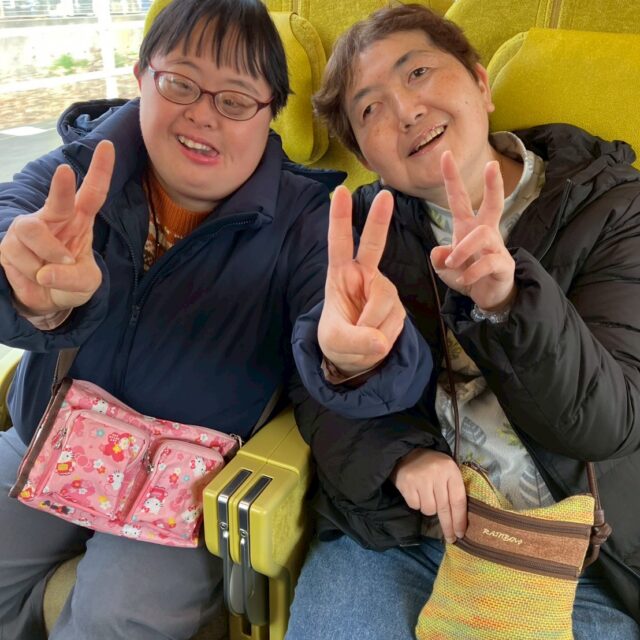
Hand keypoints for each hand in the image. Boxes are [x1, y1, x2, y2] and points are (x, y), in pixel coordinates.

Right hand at [0, 140, 114, 316]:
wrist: (46, 301)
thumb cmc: (71, 283)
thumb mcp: (86, 284)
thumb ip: (74, 279)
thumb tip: (47, 272)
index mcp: (80, 219)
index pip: (93, 193)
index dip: (100, 170)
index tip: (108, 145)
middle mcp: (54, 218)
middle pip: (58, 199)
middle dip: (61, 186)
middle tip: (65, 171)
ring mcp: (30, 229)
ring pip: (32, 231)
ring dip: (46, 255)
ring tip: (49, 274)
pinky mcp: (9, 244)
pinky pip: (18, 255)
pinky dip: (31, 273)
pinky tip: (35, 277)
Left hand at [318, 185, 404, 375]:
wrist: (357, 356)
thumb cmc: (338, 339)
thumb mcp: (335, 342)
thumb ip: (353, 341)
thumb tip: (379, 342)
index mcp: (341, 274)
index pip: (339, 243)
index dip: (340, 218)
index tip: (341, 191)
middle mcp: (364, 275)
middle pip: (373, 245)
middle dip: (379, 221)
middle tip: (385, 195)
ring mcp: (384, 289)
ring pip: (383, 304)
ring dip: (371, 328)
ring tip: (361, 339)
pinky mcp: (398, 307)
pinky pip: (393, 324)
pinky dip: (383, 338)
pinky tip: (376, 340)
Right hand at [391, 448, 466, 542]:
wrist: (408, 452)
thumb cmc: (433, 466)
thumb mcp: (448, 471)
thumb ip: (454, 489)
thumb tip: (460, 521)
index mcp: (450, 470)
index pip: (458, 500)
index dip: (460, 519)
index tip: (460, 533)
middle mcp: (436, 474)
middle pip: (444, 508)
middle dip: (448, 526)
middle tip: (451, 538)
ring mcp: (420, 479)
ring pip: (429, 509)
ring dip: (429, 509)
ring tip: (427, 496)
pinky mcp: (406, 483)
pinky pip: (415, 506)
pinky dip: (416, 504)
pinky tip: (416, 493)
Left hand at [430, 150, 515, 312]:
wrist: (487, 296)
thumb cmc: (467, 275)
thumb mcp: (445, 268)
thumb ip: (439, 259)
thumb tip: (439, 252)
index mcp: (468, 227)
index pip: (459, 198)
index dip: (452, 178)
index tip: (445, 155)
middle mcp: (484, 231)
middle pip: (492, 203)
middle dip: (492, 184)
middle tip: (491, 165)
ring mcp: (496, 247)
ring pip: (481, 235)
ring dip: (462, 249)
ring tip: (452, 264)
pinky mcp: (503, 265)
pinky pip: (487, 263)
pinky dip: (471, 273)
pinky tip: (463, 280)